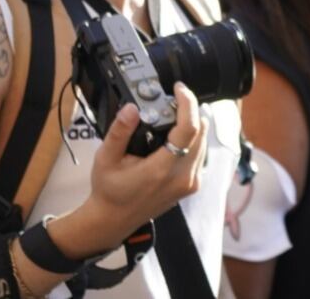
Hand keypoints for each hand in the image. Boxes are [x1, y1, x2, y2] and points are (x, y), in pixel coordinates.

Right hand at [54, 83, 211, 256]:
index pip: (188, 129)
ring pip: (204, 142)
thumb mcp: (105, 158)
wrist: (113, 220)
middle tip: (173, 99)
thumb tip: (131, 108)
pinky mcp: (193, 185)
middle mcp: (182, 177)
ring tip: (174, 114)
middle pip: (201, 132)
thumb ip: (119, 132)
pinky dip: (193, 139)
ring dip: (193, 124)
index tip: (179, 89)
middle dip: (190, 110)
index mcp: (161, 170)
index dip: (188, 103)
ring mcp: (190, 183)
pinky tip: (176, 135)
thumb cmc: (109, 190)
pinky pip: (201, 154)